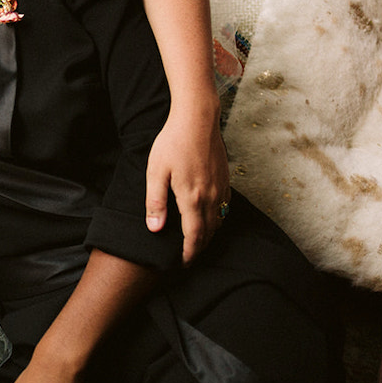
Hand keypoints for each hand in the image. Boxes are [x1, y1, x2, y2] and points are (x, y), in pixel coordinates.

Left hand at [144, 107, 228, 262]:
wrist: (197, 119)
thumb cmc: (172, 142)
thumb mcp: (155, 172)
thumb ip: (155, 202)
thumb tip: (155, 229)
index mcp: (192, 197)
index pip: (194, 236)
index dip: (189, 253)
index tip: (182, 263)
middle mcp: (211, 196)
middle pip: (209, 232)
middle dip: (199, 248)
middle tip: (188, 257)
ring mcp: (221, 188)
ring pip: (219, 221)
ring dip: (209, 235)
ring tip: (196, 242)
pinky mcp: (226, 179)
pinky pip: (225, 208)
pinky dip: (218, 220)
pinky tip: (209, 219)